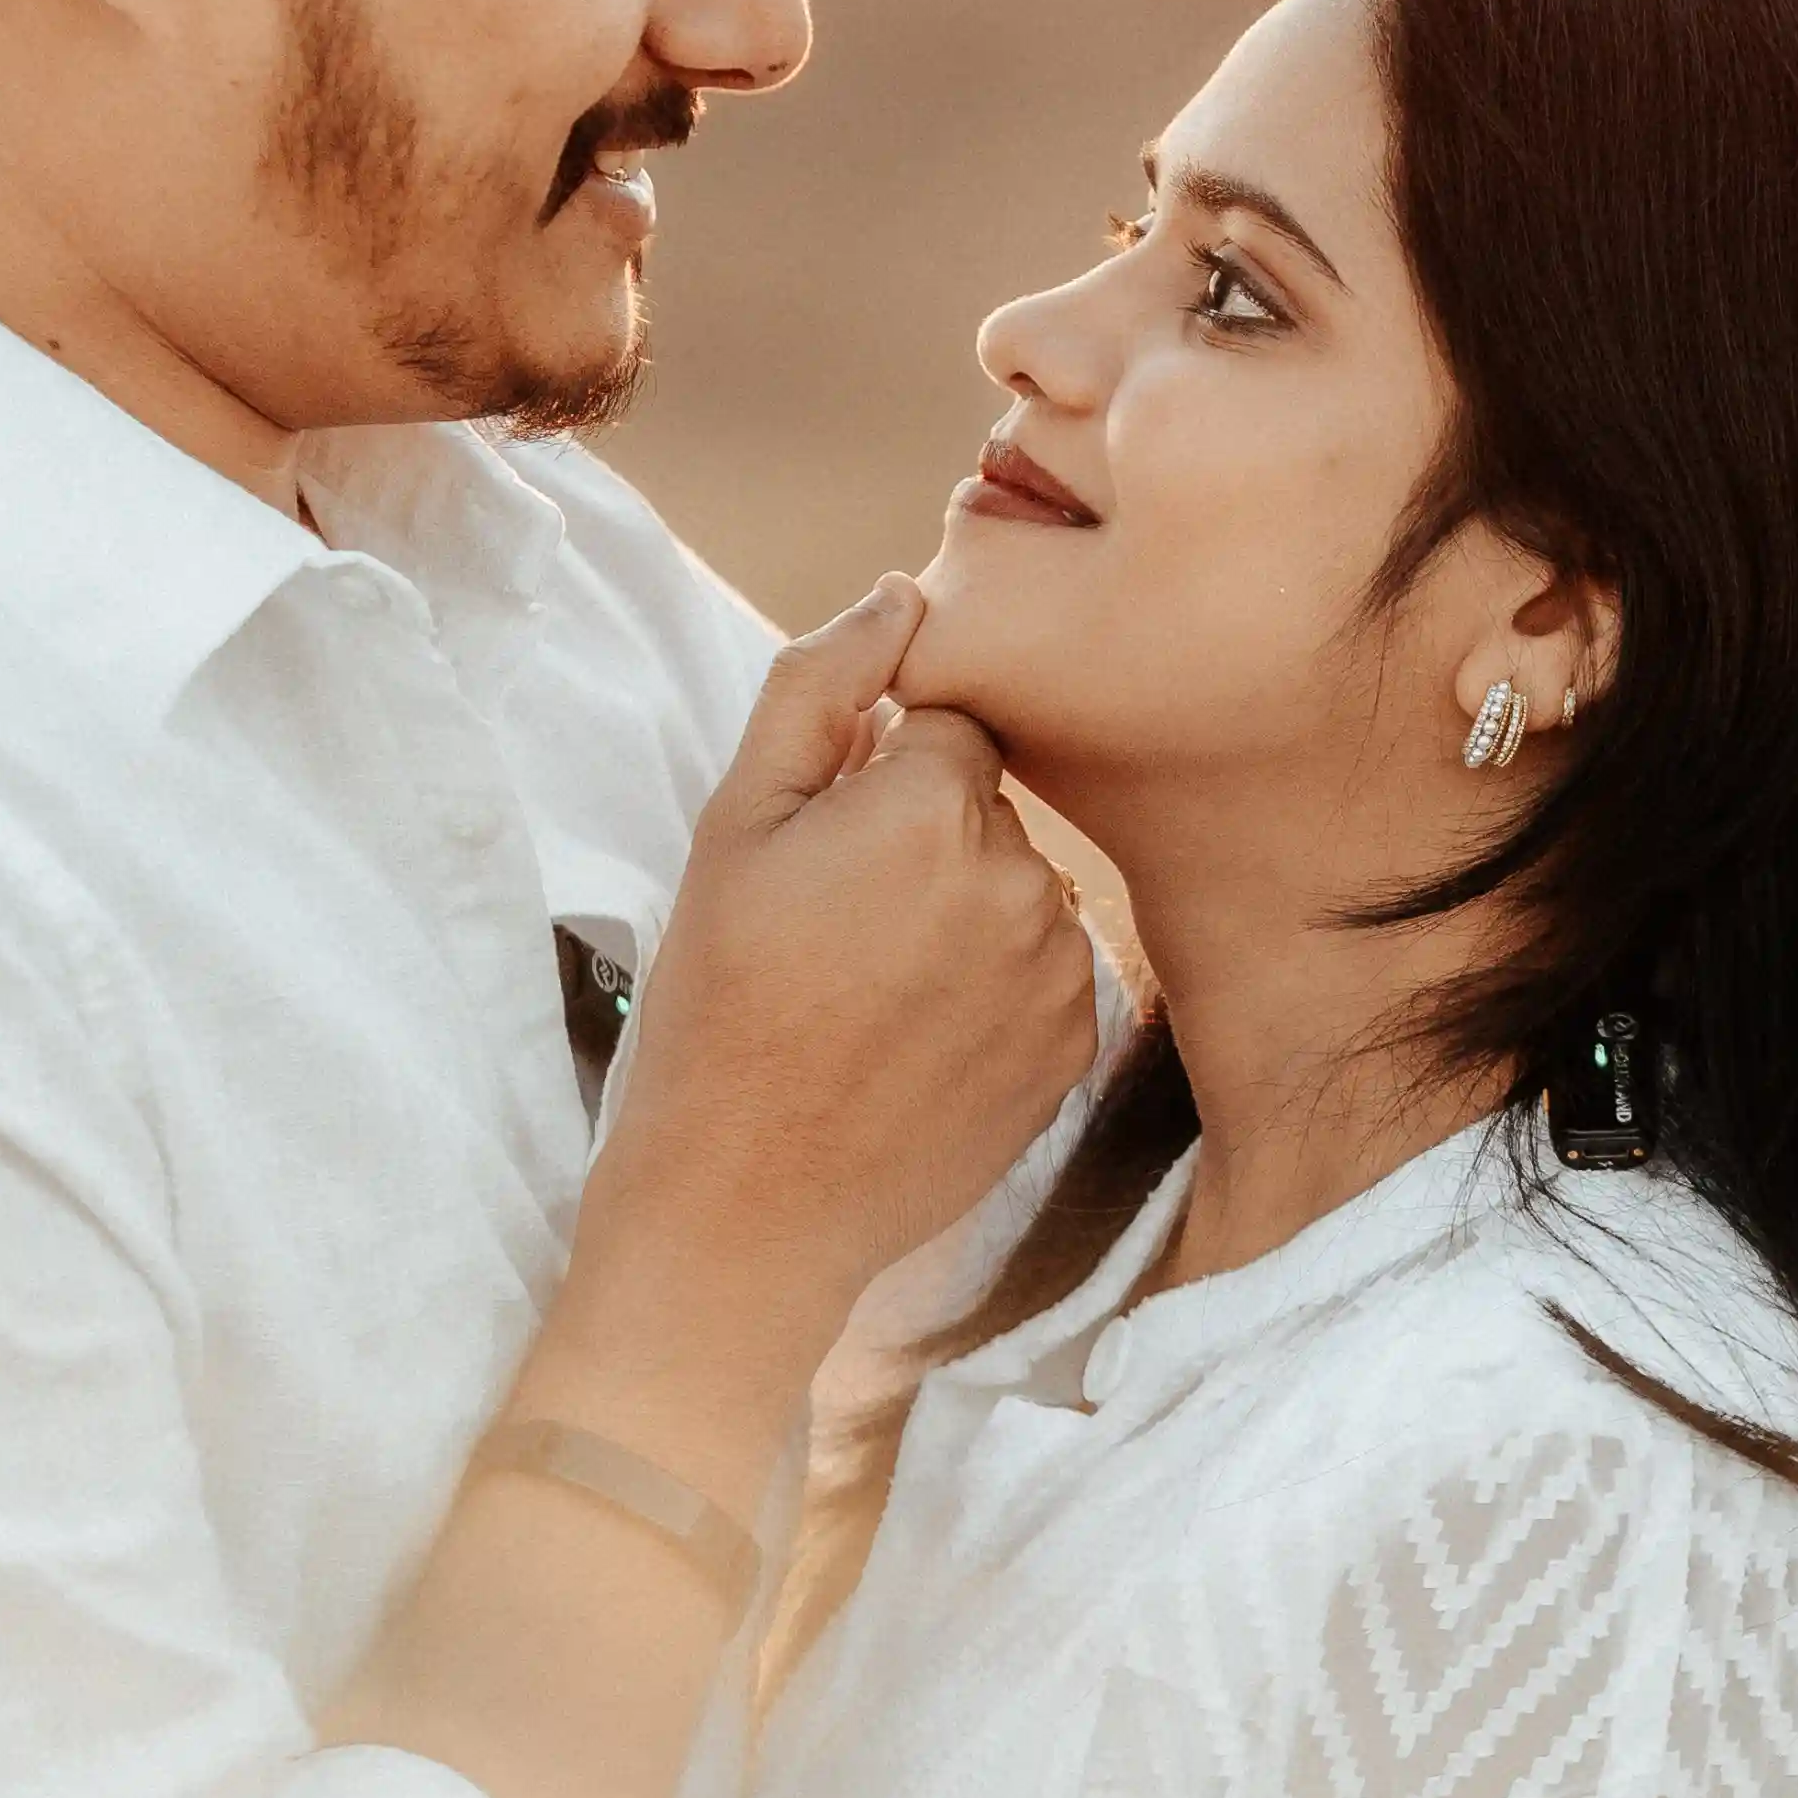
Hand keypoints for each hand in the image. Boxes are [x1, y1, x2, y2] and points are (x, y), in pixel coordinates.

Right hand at [580, 577, 1100, 1365]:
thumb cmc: (720, 1007)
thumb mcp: (733, 825)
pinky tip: (916, 1039)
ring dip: (962, 913)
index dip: (880, 773)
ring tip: (870, 991)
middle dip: (922, 840)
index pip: (949, 721)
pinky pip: (1045, 971)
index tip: (829, 841)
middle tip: (833, 928)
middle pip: (985, 807)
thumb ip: (818, 686)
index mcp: (935, 805)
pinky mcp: (1077, 1047)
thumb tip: (900, 593)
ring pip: (1017, 888)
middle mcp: (1023, 879)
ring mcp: (1060, 969)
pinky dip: (992, 988)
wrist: (750, 1205)